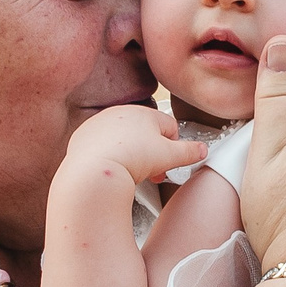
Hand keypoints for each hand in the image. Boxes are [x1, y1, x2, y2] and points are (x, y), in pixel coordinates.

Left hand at [62, 104, 206, 185]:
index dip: (173, 148)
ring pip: (124, 139)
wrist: (94, 171)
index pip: (169, 126)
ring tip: (133, 174)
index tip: (170, 162)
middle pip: (145, 133)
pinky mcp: (84, 137)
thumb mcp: (170, 157)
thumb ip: (190, 152)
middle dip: (152, 154)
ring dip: (132, 155)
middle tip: (154, 173)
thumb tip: (202, 150)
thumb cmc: (131, 159)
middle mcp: (120, 113)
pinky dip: (109, 156)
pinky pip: (102, 146)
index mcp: (144, 113)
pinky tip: (112, 170)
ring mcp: (100, 123)